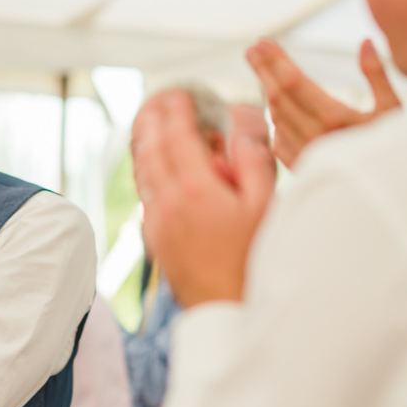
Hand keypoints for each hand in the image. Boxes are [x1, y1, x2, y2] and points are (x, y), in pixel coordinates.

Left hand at [134, 91, 274, 306]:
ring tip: (148, 131)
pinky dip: (147, 177)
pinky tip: (156, 176)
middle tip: (153, 105)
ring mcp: (156, 224)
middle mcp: (167, 204)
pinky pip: (145, 199)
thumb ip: (252, 162)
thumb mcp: (264, 206)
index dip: (175, 112)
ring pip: (142, 176)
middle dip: (150, 124)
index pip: (177, 138)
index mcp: (195, 190)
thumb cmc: (252, 260)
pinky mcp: (155, 242)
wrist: (226, 310)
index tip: (177, 96)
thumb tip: (241, 129)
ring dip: (144, 149)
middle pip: (150, 152)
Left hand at [246, 38, 400, 168]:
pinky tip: (276, 106)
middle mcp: (313, 136)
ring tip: (261, 70)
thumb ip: (377, 74)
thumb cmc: (397, 149)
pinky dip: (276, 119)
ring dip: (267, 91)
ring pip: (277, 116)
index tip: (262, 42)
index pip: (293, 82)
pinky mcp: (301, 168)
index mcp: (334, 118)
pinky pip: (279, 138)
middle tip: (251, 49)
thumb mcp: (393, 109)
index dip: (275, 60)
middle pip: (277, 96)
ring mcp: (304, 154)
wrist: (388, 193)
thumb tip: (364, 42)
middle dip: (263, 70)